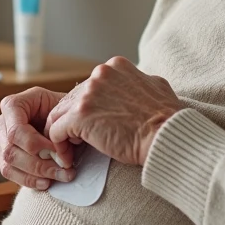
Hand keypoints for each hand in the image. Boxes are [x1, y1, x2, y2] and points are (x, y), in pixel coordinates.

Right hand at [0, 87, 76, 190]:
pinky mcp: (5, 157)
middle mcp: (2, 123)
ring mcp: (1, 141)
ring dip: (36, 175)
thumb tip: (58, 150)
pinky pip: (10, 173)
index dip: (36, 145)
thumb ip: (59, 124)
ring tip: (60, 176)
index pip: (15, 131)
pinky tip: (47, 182)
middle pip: (11, 151)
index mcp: (12, 105)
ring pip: (9, 165)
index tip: (58, 151)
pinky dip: (29, 180)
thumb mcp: (63, 108)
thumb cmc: (64, 110)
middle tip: (64, 169)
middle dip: (39, 164)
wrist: (64, 117)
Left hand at [44, 57, 181, 166]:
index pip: (89, 87)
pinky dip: (59, 146)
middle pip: (72, 99)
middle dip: (74, 120)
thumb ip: (139, 82)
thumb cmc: (168, 118)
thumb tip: (139, 85)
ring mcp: (88, 94)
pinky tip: (69, 157)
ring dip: (64, 133)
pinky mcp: (79, 116)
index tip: (96, 124)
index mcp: (115, 66)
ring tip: (73, 150)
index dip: (90, 107)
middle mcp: (100, 75)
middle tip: (80, 140)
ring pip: (60, 113)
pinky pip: (56, 131)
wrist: (166, 135)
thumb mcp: (155, 86)